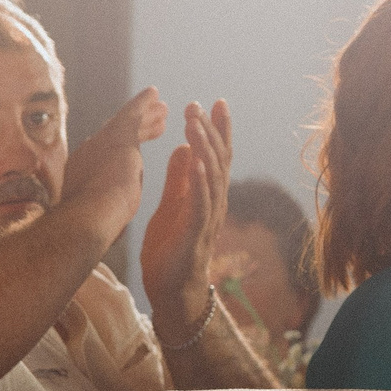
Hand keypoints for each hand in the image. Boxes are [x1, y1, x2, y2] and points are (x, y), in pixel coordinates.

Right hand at [57, 87, 168, 249]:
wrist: (88, 220)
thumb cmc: (94, 228)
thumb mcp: (100, 216)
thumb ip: (103, 209)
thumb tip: (106, 217)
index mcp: (84, 177)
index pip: (108, 159)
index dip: (125, 152)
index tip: (135, 146)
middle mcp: (87, 155)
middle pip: (116, 137)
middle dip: (137, 130)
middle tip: (156, 121)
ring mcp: (100, 144)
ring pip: (126, 123)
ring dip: (144, 116)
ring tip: (163, 109)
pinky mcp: (117, 138)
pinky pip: (132, 114)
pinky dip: (143, 103)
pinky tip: (155, 94)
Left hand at [141, 99, 234, 323]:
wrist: (171, 288)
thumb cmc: (172, 248)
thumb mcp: (173, 204)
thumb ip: (179, 178)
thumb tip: (185, 148)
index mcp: (207, 194)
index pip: (216, 155)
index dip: (217, 129)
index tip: (215, 102)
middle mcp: (214, 202)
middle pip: (219, 160)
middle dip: (211, 130)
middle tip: (201, 105)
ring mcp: (207, 217)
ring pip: (212, 176)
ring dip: (205, 148)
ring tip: (195, 125)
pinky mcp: (195, 232)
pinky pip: (201, 203)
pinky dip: (200, 181)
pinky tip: (197, 162)